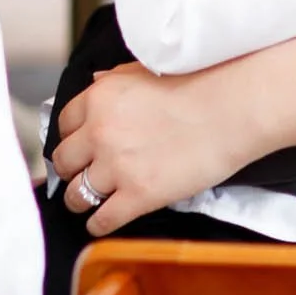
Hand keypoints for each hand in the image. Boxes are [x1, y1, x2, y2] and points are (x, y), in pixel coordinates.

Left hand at [51, 62, 258, 234]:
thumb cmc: (198, 84)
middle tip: (83, 173)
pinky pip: (102, 220)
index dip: (73, 137)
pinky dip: (99, 224)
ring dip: (81, 199)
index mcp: (99, 98)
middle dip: (72, 169)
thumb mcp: (146, 70)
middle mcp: (99, 131)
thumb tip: (94, 83)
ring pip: (76, 194)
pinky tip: (105, 221)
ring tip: (90, 201)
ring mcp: (116, 165)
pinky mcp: (138, 195)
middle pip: (64, 161)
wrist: (231, 108)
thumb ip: (115, 79)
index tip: (80, 146)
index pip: (64, 124)